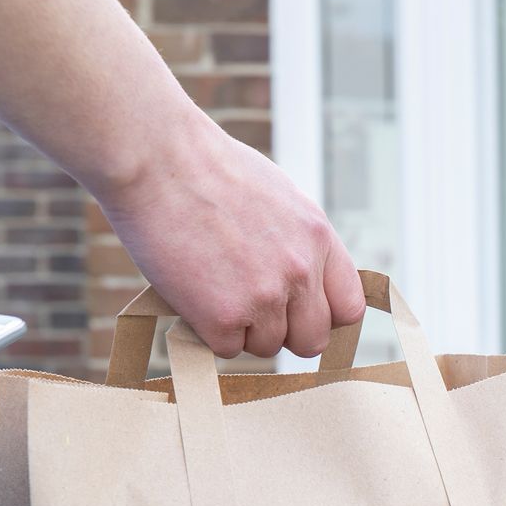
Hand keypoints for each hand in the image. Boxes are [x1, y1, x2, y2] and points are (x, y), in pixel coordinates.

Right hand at [98, 115, 365, 358]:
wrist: (156, 157)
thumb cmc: (206, 167)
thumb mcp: (277, 196)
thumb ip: (298, 241)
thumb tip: (301, 280)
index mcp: (318, 238)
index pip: (348, 308)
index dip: (323, 317)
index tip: (300, 313)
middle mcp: (301, 271)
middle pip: (312, 340)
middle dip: (283, 333)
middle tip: (250, 310)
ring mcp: (264, 297)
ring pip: (266, 347)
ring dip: (240, 328)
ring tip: (210, 284)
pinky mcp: (223, 317)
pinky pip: (225, 348)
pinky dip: (206, 329)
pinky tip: (190, 291)